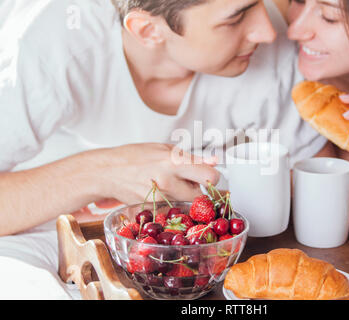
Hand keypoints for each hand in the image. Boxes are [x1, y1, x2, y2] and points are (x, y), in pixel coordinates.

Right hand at [89, 143, 219, 204]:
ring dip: (185, 195)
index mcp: (174, 161)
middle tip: (193, 183)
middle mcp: (169, 181)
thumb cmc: (134, 156)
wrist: (106, 172)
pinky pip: (171, 208)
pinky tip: (160, 192)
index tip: (209, 176)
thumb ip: (192, 157)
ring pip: (187, 202)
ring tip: (171, 183)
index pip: (209, 176)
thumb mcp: (163, 149)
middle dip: (200, 191)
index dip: (213, 177)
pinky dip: (171, 202)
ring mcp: (160, 198)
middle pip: (201, 196)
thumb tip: (215, 160)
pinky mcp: (153, 209)